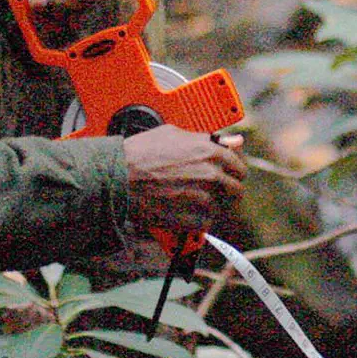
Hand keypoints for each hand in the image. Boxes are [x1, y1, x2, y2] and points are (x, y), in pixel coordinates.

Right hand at [122, 127, 246, 232]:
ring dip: (209, 205)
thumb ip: (207, 138)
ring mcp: (202, 198)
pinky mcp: (191, 218)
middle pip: (236, 190)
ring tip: (189, 200)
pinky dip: (197, 220)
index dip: (233, 171)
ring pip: (220, 207)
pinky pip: (205, 222)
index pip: (238, 165)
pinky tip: (182, 211)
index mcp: (210, 151)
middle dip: (227, 191)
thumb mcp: (173, 134)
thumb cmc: (140, 152)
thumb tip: (232, 140)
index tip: (228, 175)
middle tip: (213, 191)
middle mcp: (211, 175)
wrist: (118, 178)